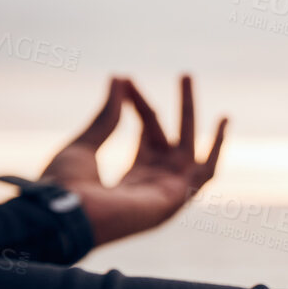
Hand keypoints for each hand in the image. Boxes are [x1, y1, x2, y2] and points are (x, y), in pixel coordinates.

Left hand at [37, 76, 227, 247]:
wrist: (64, 215)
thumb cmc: (67, 187)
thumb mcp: (85, 144)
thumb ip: (107, 114)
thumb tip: (118, 78)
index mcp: (131, 175)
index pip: (146, 132)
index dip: (139, 103)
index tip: (126, 80)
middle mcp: (154, 182)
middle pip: (172, 135)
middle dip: (180, 105)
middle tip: (185, 73)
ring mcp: (166, 189)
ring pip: (191, 147)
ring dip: (195, 117)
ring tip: (201, 89)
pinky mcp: (176, 196)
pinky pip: (206, 170)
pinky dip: (217, 147)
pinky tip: (223, 122)